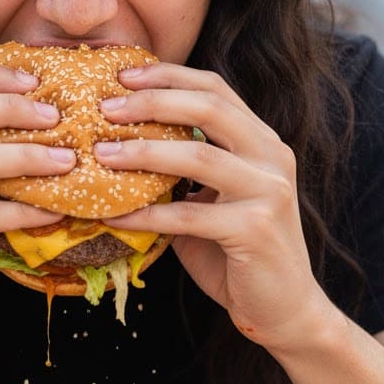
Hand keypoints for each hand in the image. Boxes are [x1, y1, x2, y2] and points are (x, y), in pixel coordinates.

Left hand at [95, 62, 335, 351]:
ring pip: (199, 155)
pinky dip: (145, 214)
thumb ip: (181, 170)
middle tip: (106, 107)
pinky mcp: (256, 229)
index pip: (215, 89)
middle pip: (210, 107)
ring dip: (143, 152)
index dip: (168, 76)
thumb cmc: (237, 252)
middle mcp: (272, 156)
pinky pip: (188, 215)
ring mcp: (269, 191)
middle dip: (153, 101)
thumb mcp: (211, 199)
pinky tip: (112, 216)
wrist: (283, 309)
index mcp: (261, 140)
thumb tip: (116, 144)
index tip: (122, 74)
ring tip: (100, 153)